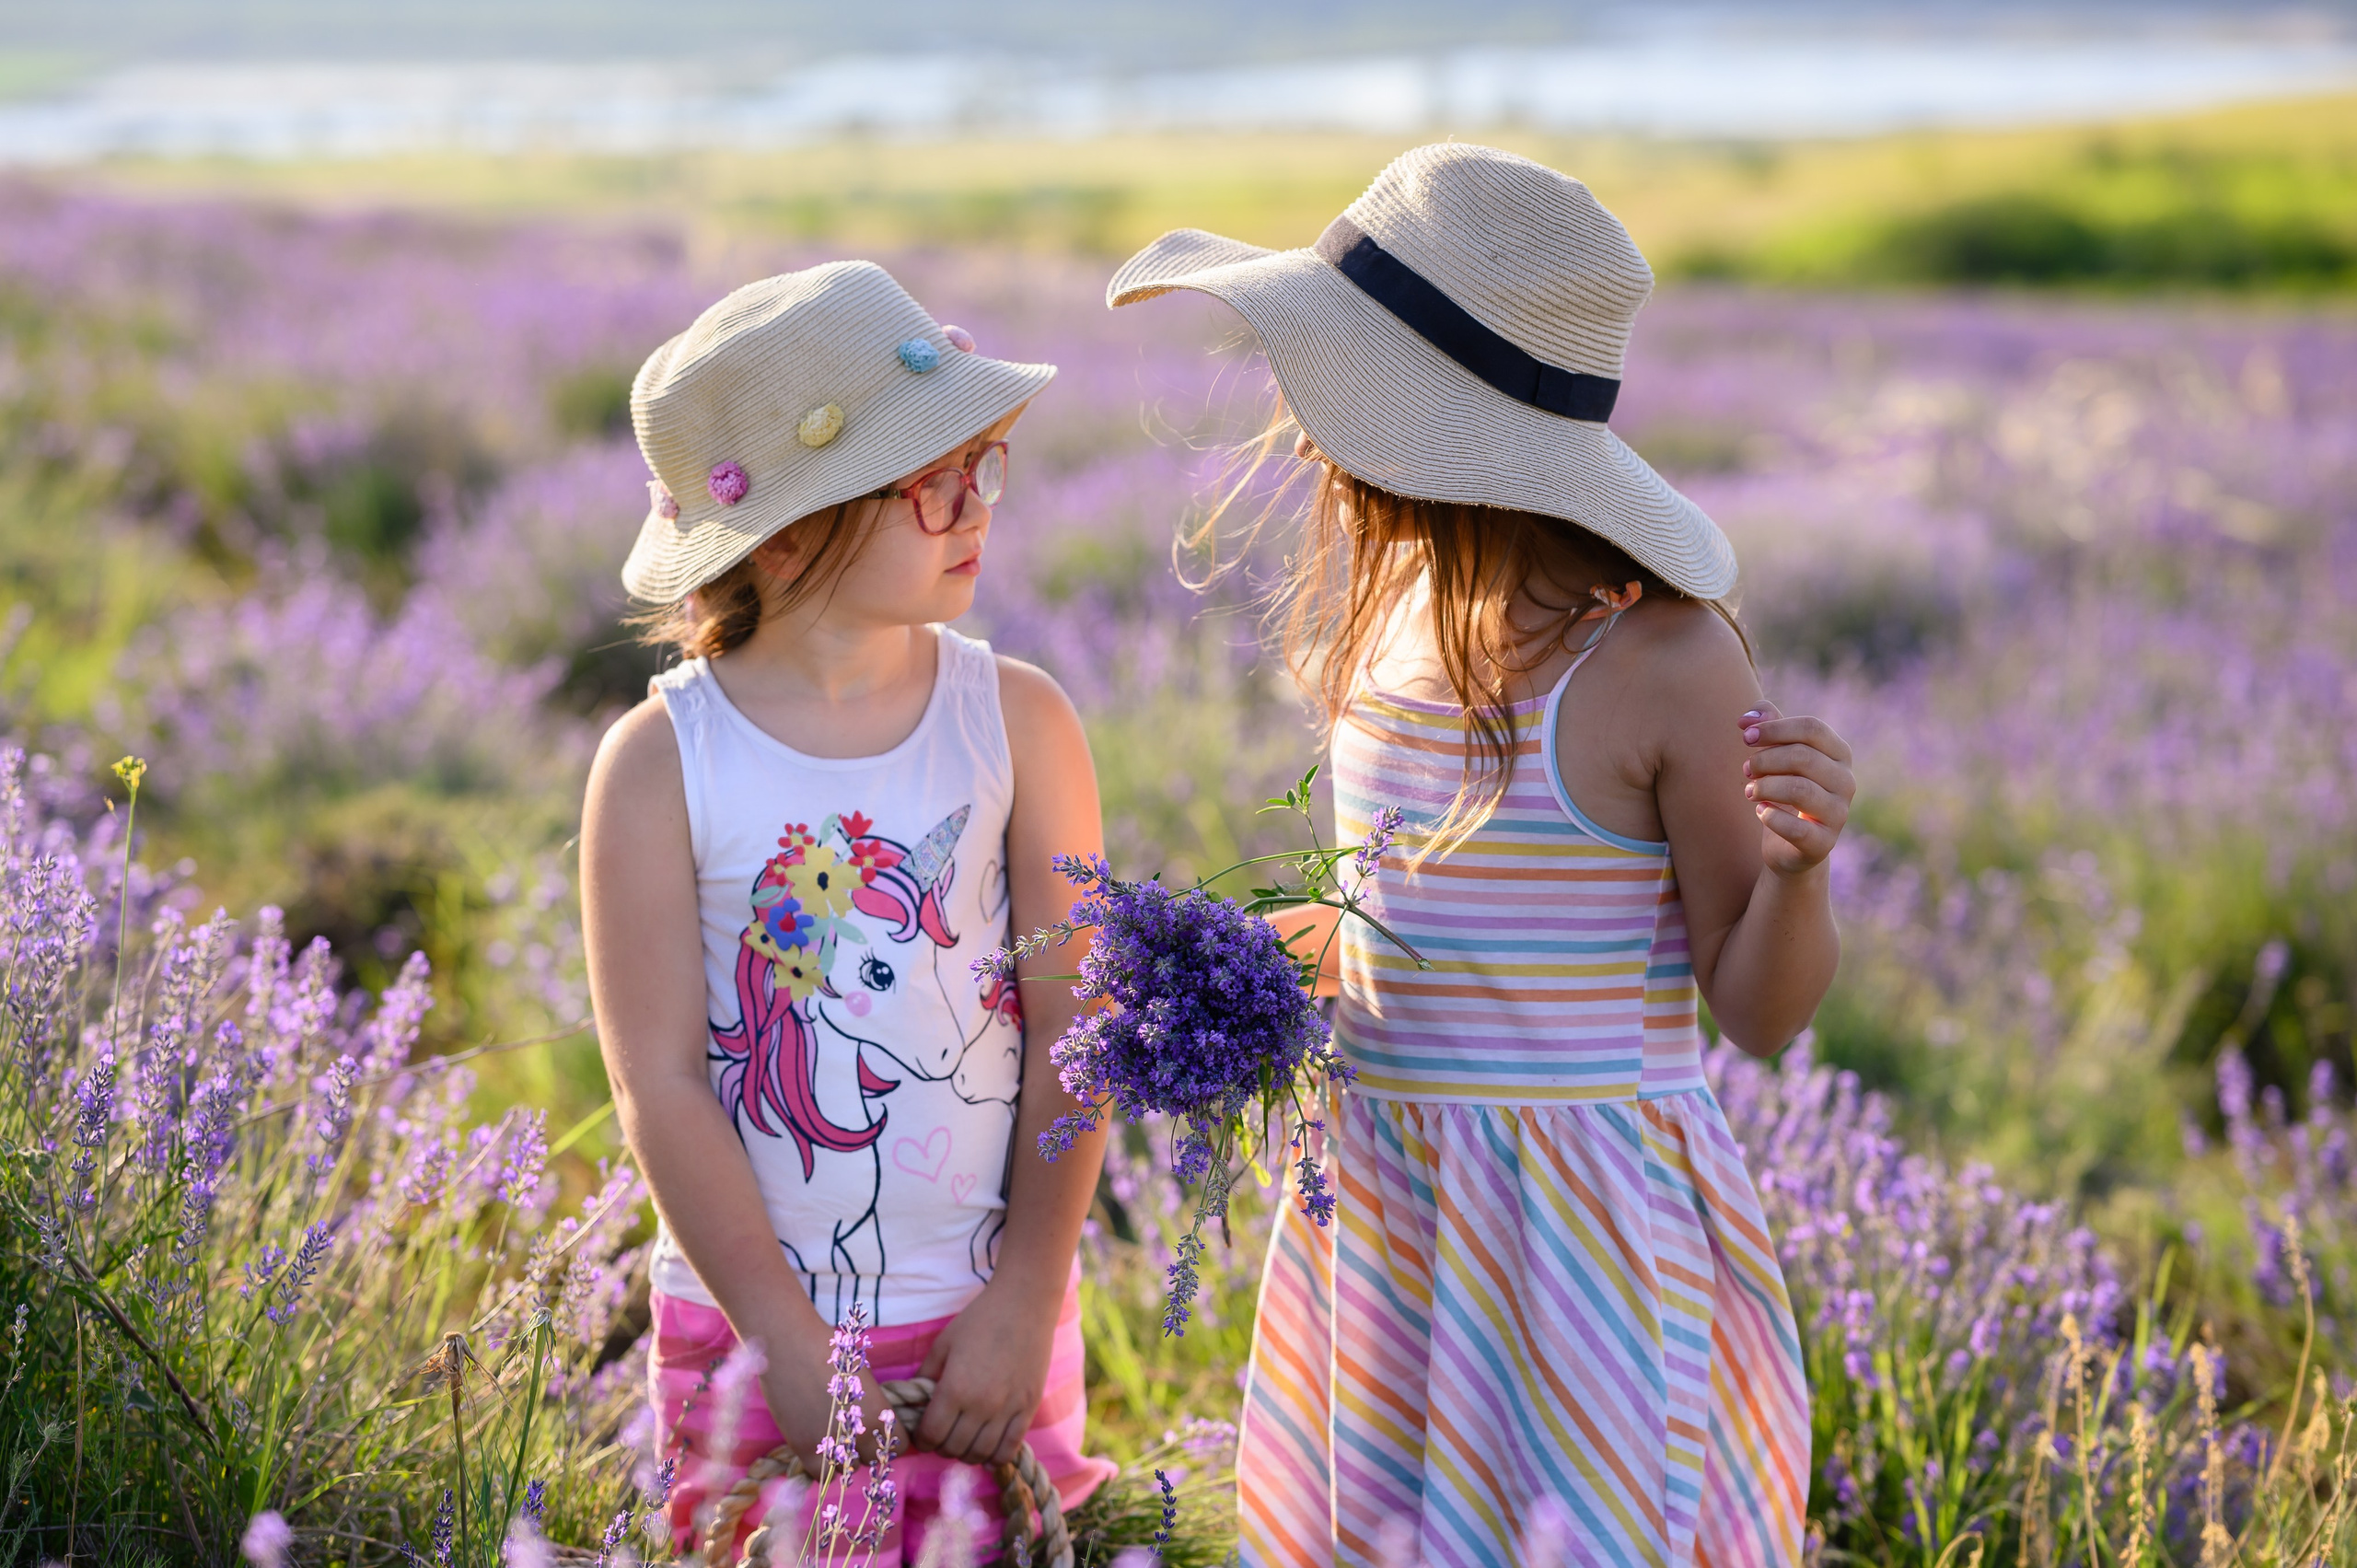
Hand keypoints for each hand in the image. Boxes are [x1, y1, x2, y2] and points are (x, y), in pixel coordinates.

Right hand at [761, 1333, 890, 1470]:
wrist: (790, 1345)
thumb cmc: (827, 1349)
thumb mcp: (861, 1376)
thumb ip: (871, 1404)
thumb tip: (872, 1421)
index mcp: (879, 1413)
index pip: (898, 1444)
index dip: (888, 1439)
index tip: (878, 1432)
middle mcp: (860, 1433)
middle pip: (872, 1458)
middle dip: (865, 1449)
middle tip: (853, 1433)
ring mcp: (832, 1443)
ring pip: (847, 1469)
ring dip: (843, 1458)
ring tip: (834, 1438)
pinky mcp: (804, 1448)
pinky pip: (821, 1474)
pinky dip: (821, 1466)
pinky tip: (817, 1446)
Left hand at [915, 1274, 1055, 1464]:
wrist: (1025, 1304)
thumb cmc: (980, 1319)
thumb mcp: (944, 1343)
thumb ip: (926, 1376)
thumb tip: (915, 1402)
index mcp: (955, 1388)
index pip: (931, 1435)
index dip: (922, 1440)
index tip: (922, 1435)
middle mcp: (981, 1405)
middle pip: (954, 1448)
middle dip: (942, 1447)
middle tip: (942, 1437)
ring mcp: (1008, 1409)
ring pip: (980, 1454)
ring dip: (966, 1454)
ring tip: (963, 1442)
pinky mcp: (1028, 1408)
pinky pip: (1010, 1448)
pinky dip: (995, 1458)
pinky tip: (987, 1453)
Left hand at [1740, 702, 1854, 875]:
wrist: (1790, 843)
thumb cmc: (1784, 788)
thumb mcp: (1777, 753)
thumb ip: (1767, 726)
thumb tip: (1746, 718)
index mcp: (1839, 754)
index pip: (1812, 728)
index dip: (1775, 728)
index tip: (1745, 736)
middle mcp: (1846, 782)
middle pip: (1803, 756)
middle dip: (1765, 760)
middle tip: (1746, 770)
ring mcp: (1839, 813)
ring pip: (1799, 790)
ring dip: (1765, 787)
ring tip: (1750, 791)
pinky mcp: (1824, 843)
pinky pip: (1797, 828)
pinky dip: (1771, 817)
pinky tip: (1761, 812)